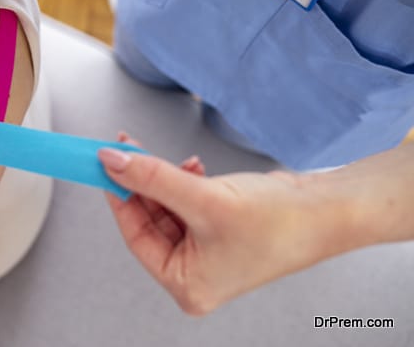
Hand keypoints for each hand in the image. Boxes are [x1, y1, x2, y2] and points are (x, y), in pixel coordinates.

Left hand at [99, 133, 327, 314]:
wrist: (328, 210)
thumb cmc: (280, 223)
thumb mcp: (204, 198)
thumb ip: (153, 178)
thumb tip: (113, 162)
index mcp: (186, 283)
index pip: (135, 235)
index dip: (119, 196)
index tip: (104, 164)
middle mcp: (193, 272)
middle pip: (149, 219)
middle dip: (141, 182)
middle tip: (125, 149)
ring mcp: (206, 250)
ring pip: (166, 206)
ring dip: (163, 178)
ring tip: (166, 158)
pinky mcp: (217, 228)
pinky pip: (185, 201)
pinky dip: (183, 181)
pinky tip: (192, 166)